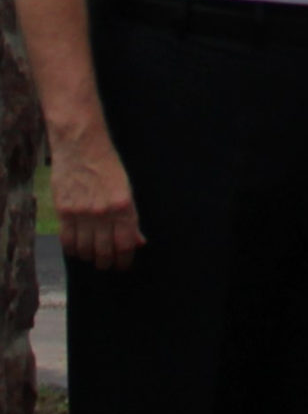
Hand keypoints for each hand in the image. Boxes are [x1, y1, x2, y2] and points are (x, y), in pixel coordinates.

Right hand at [49, 125, 143, 270]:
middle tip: (109, 265)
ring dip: (90, 258)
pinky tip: (78, 250)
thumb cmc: (109, 166)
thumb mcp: (127, 189)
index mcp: (123, 206)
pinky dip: (73, 250)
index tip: (124, 266)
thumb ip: (131, 217)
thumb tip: (138, 241)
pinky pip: (67, 240)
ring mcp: (81, 213)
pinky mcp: (63, 211)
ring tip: (94, 258)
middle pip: (105, 251)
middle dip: (108, 263)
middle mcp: (102, 213)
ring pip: (85, 249)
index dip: (125, 260)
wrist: (82, 147)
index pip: (125, 245)